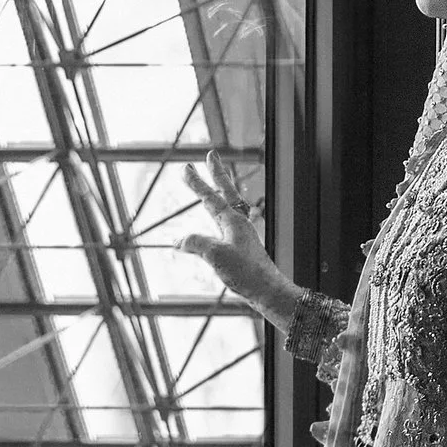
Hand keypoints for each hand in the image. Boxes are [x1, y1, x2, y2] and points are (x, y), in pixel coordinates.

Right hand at [181, 162, 298, 326]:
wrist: (267, 290)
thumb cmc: (246, 272)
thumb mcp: (215, 255)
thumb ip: (196, 243)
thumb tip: (179, 241)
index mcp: (234, 221)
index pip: (211, 198)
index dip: (197, 183)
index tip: (186, 168)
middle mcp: (238, 223)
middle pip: (226, 191)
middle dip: (217, 173)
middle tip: (211, 155)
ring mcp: (241, 234)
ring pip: (228, 205)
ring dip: (219, 191)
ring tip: (214, 181)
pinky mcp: (240, 247)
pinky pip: (225, 224)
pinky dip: (217, 215)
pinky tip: (214, 221)